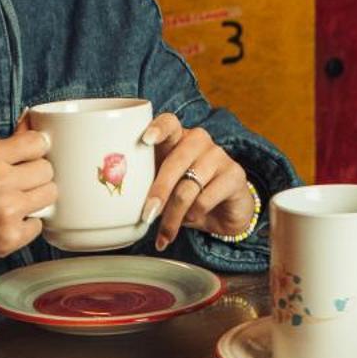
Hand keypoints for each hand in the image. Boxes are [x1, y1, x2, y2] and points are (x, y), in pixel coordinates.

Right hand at [0, 114, 55, 281]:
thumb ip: (1, 147)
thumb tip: (30, 124)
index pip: (37, 142)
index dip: (35, 150)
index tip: (30, 157)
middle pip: (46, 169)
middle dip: (36, 175)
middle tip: (19, 184)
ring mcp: (5, 211)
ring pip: (49, 195)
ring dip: (36, 199)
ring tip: (15, 203)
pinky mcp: (9, 239)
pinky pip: (38, 225)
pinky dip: (27, 225)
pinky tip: (7, 223)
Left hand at [141, 113, 254, 250]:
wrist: (224, 210)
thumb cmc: (186, 193)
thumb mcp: (165, 185)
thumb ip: (148, 183)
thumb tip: (122, 202)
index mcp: (177, 137)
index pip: (169, 122)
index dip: (157, 129)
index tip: (144, 140)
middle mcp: (199, 140)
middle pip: (175, 161)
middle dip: (159, 191)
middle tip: (147, 215)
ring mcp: (218, 155)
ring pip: (188, 187)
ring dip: (173, 216)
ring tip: (165, 235)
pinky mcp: (235, 174)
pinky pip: (206, 198)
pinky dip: (194, 215)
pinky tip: (192, 220)